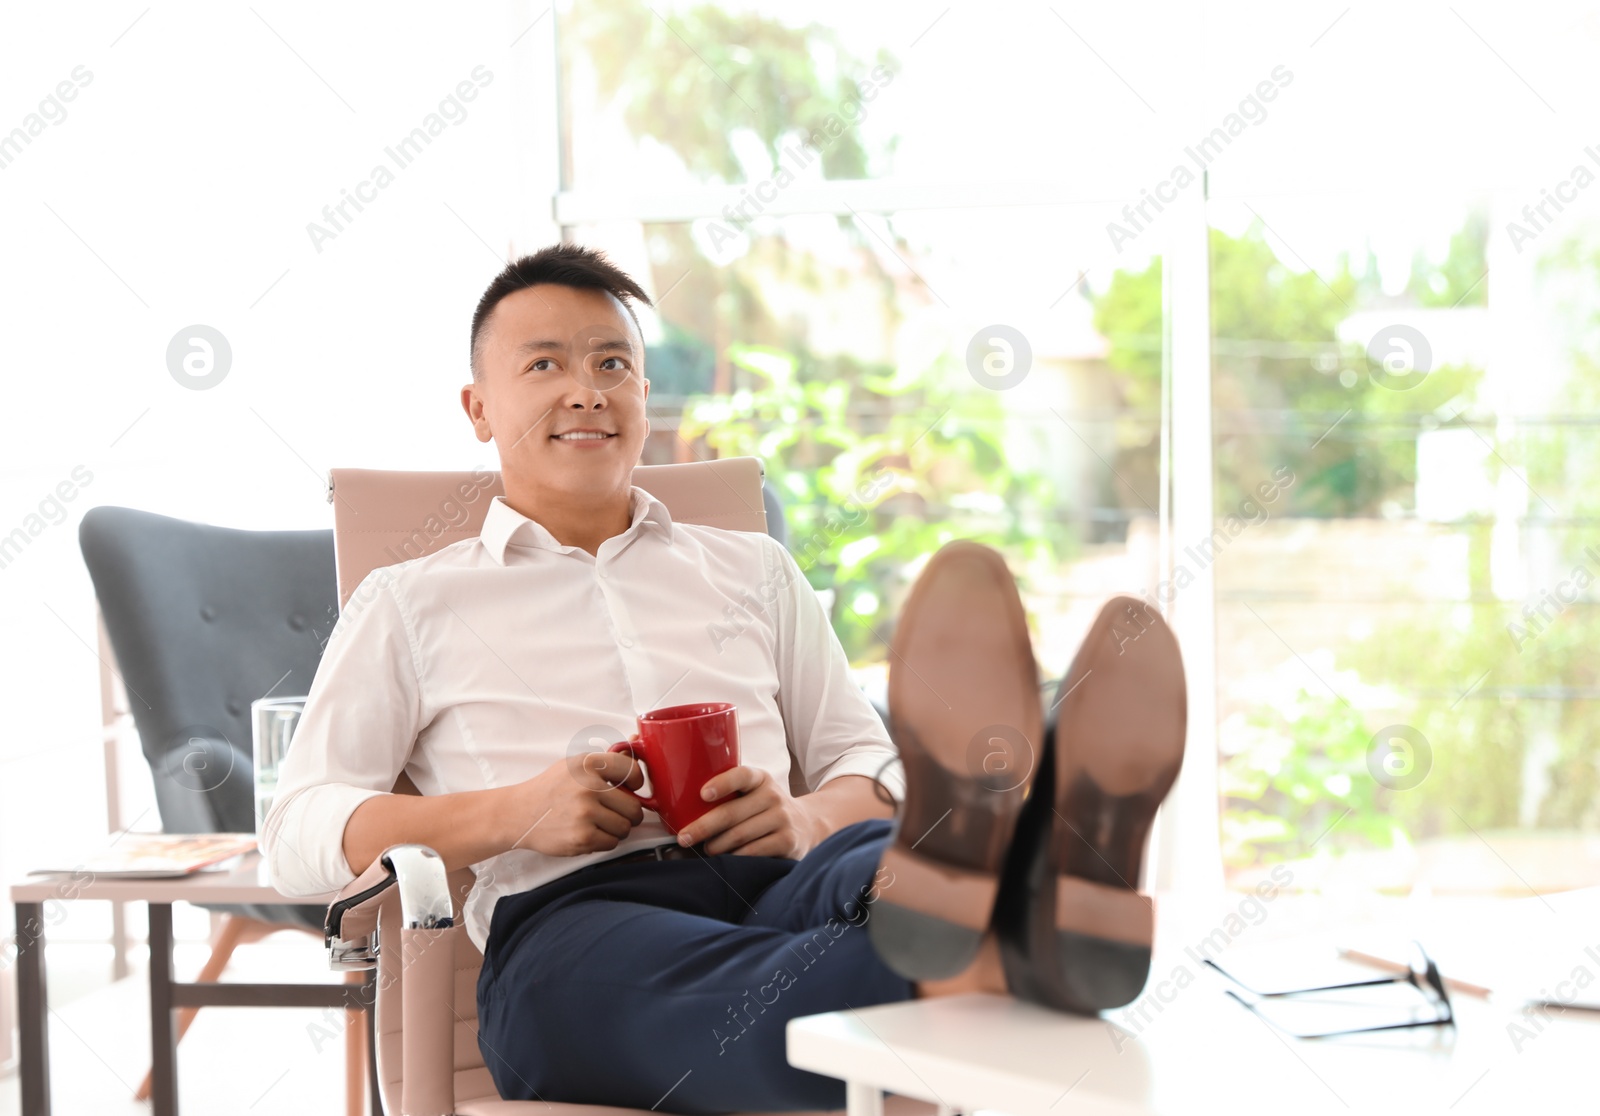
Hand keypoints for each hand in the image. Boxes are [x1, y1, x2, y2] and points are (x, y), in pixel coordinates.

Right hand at [502, 752, 645, 856]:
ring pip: (625, 827)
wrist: (519, 814)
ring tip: (598, 822)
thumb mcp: (575, 766)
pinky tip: (589, 832)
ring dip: (616, 829)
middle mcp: (588, 787)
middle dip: (629, 813)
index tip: (632, 787)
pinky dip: (604, 841)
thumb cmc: (550, 790)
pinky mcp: (582, 837)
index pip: (632, 770)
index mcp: (588, 764)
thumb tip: (636, 743)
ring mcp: (585, 813)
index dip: (637, 782)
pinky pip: (612, 843)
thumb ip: (607, 761)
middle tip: (616, 812)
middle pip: (634, 807)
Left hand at [678, 765, 818, 857]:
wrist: (807, 825)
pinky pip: (753, 852)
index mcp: (760, 779)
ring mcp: (782, 819)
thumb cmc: (764, 809)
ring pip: (740, 836)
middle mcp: (773, 796)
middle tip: (684, 838)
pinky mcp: (788, 841)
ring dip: (717, 846)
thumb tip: (678, 804)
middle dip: (703, 827)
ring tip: (706, 850)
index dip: (722, 783)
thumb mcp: (753, 792)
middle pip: (732, 813)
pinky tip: (726, 860)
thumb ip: (728, 793)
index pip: (741, 775)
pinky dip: (736, 858)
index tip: (702, 794)